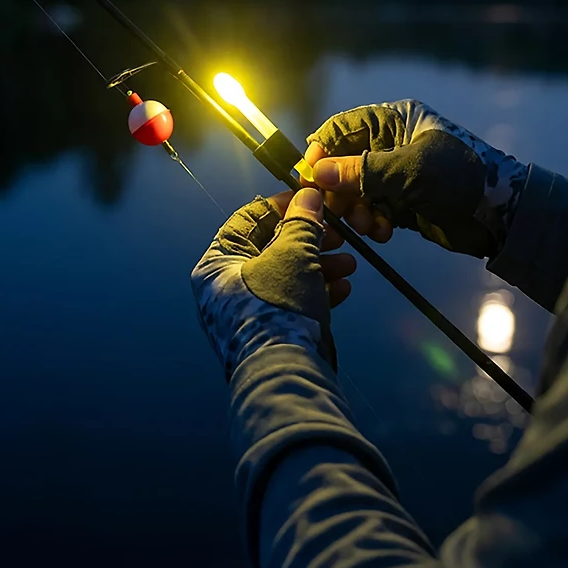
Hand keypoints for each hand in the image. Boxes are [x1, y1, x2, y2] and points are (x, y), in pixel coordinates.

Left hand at [191, 189, 355, 379]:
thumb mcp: (293, 255)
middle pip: (271, 248)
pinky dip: (317, 292)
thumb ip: (302, 222)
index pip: (247, 220)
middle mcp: (226, 287)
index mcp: (217, 264)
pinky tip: (342, 288)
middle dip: (309, 239)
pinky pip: (292, 302)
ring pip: (286, 275)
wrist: (284, 374)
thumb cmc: (278, 306)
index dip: (281, 206)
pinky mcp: (269, 332)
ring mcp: (247, 312)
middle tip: (337, 234)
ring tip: (349, 264)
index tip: (310, 200)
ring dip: (320, 265)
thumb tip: (308, 194)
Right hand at [304, 100, 527, 258]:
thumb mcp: (410, 170)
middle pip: (344, 162)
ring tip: (368, 224)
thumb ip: (363, 171)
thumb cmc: (460, 177)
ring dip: (356, 210)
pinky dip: (372, 222)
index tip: (311, 176)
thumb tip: (316, 173)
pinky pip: (372, 210)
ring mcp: (395, 175)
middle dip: (340, 188)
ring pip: (355, 190)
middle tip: (338, 211)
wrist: (502, 215)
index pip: (344, 128)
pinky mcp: (401, 202)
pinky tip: (383, 232)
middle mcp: (391, 144)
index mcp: (395, 121)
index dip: (322, 149)